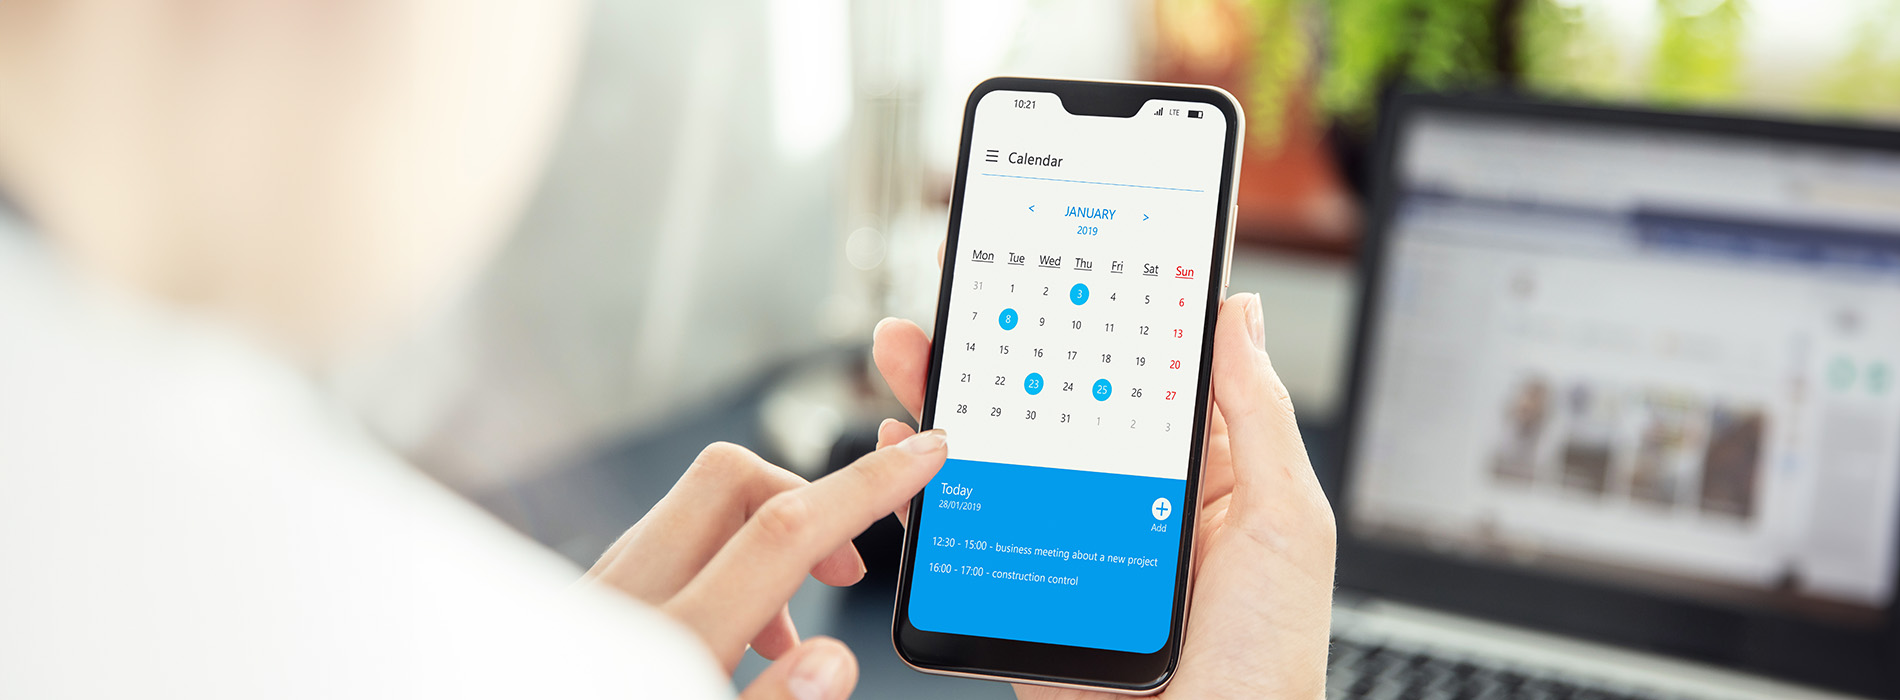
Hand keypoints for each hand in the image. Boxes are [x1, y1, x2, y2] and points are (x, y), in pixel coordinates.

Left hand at [585, 433, 950, 699]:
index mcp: (669, 642)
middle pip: (728, 480)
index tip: (922, 454)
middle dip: (806, 498)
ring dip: (760, 544)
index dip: (867, 486)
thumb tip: (830, 660)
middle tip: (845, 568)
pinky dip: (716, 570)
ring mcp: (595, 596)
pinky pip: (660, 552)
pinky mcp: (582, 606)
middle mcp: (622, 601)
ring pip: (691, 514)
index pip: (784, 531)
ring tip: (788, 629)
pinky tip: (733, 640)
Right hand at [872, 292, 1335, 699]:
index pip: (1139, 373)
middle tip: (961, 286)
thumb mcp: (1284, 522)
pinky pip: (967, 530)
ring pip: (999, 455)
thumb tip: (1239, 313)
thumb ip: (1258, 416)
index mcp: (1196, 475)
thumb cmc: (1267, 664)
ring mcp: (1068, 544)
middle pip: (1050, 403)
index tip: (1063, 258)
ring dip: (948, 399)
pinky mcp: (1023, 592)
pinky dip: (925, 489)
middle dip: (1000, 343)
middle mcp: (1124, 501)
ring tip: (913, 351)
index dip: (1099, 312)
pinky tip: (908, 449)